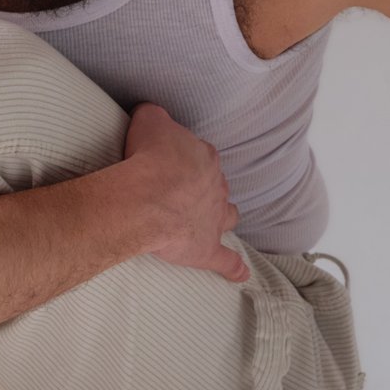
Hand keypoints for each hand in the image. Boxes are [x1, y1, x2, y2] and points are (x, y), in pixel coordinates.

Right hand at [122, 102, 248, 281]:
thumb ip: (155, 116)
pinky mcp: (207, 248)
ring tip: (213, 221)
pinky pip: (226, 260)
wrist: (148, 197)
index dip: (184, 160)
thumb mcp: (149, 120)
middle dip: (203, 187)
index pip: (199, 155)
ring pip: (227, 215)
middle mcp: (215, 187)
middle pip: (215, 185)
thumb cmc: (148, 157)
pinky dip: (233, 267)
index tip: (169, 162)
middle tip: (181, 191)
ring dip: (222, 217)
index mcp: (204, 158)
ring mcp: (214, 219)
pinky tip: (240, 274)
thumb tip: (152, 114)